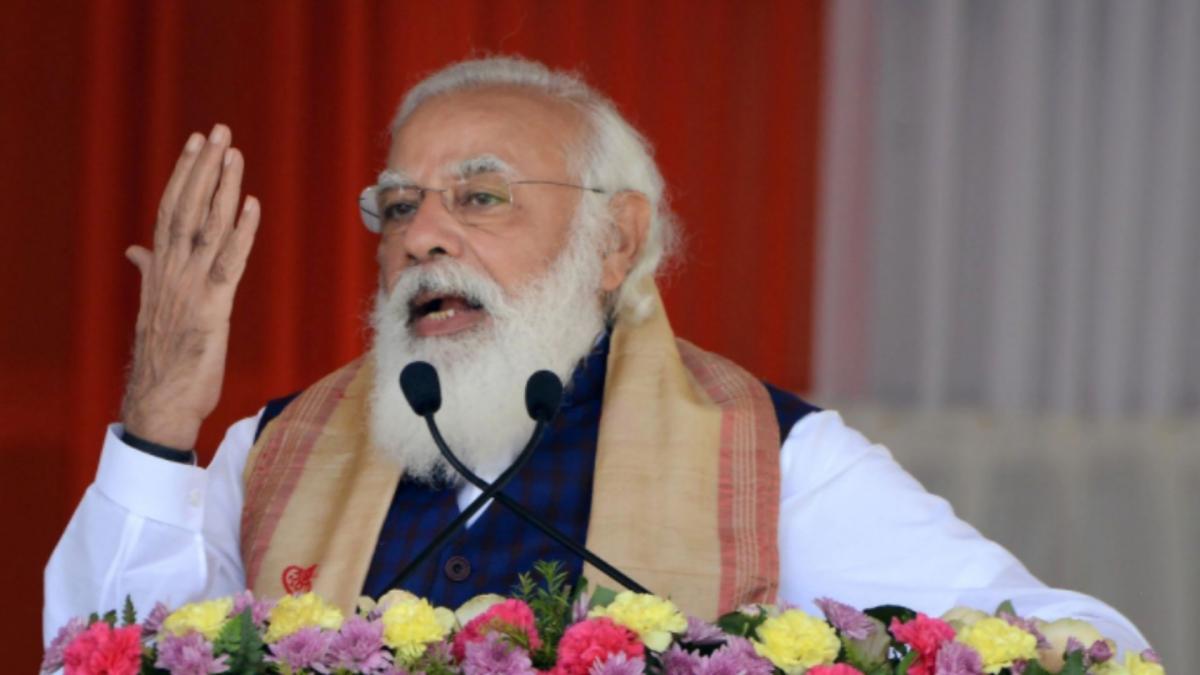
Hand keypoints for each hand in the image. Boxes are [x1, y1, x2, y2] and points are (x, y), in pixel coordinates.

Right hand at [120, 124, 260, 448]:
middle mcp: (172, 271)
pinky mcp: (212, 308)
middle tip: (219, 131)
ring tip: (233, 154)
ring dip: (222, 189)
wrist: (160, 401)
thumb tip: (136, 250)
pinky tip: (251, 205)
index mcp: (160, 268)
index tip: (195, 143)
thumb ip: (148, 272)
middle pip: (187, 208)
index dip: (183, 175)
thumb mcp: (154, 306)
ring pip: (207, 228)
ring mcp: (190, 288)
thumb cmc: (163, 356)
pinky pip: (229, 263)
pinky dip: (241, 233)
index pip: (170, 209)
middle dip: (204, 168)